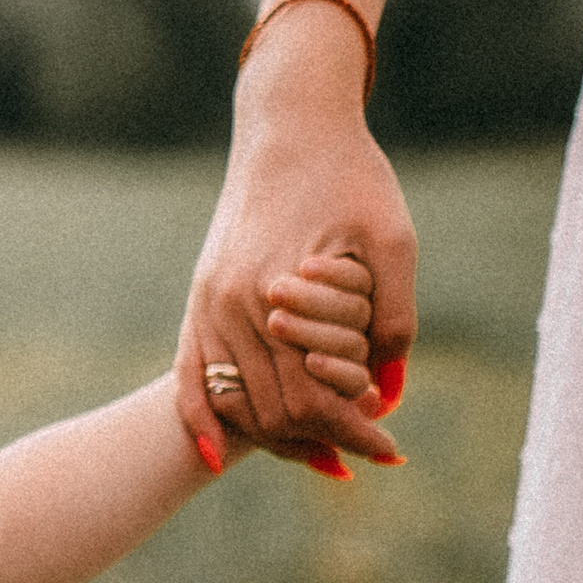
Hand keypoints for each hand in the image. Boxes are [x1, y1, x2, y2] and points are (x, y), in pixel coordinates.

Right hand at [177, 11, 413, 472]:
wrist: (290, 125)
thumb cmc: (352, 177)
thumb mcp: (394, 242)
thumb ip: (395, 318)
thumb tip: (391, 392)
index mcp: (280, 293)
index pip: (314, 396)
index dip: (356, 431)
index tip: (392, 450)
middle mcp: (233, 305)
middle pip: (273, 410)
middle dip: (323, 441)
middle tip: (368, 454)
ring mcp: (208, 303)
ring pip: (233, 403)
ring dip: (275, 439)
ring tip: (323, 456)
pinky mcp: (198, 298)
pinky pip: (187, 376)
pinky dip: (201, 421)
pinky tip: (216, 456)